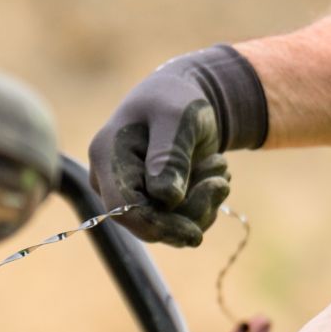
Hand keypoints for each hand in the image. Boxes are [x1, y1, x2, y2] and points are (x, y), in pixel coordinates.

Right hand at [89, 45, 268, 246]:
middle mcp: (111, 180)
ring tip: (219, 164)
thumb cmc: (177, 100)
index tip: (195, 233)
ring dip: (204, 202)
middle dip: (191, 210)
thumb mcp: (178, 117)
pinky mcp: (151, 201)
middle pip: (148, 223)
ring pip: (168, 225)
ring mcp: (130, 193)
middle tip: (223, 181)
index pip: (123, 209)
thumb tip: (166, 198)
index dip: (157, 226)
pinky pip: (180, 220)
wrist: (183, 98)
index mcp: (107, 155)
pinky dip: (204, 202)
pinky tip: (213, 173)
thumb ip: (171, 155)